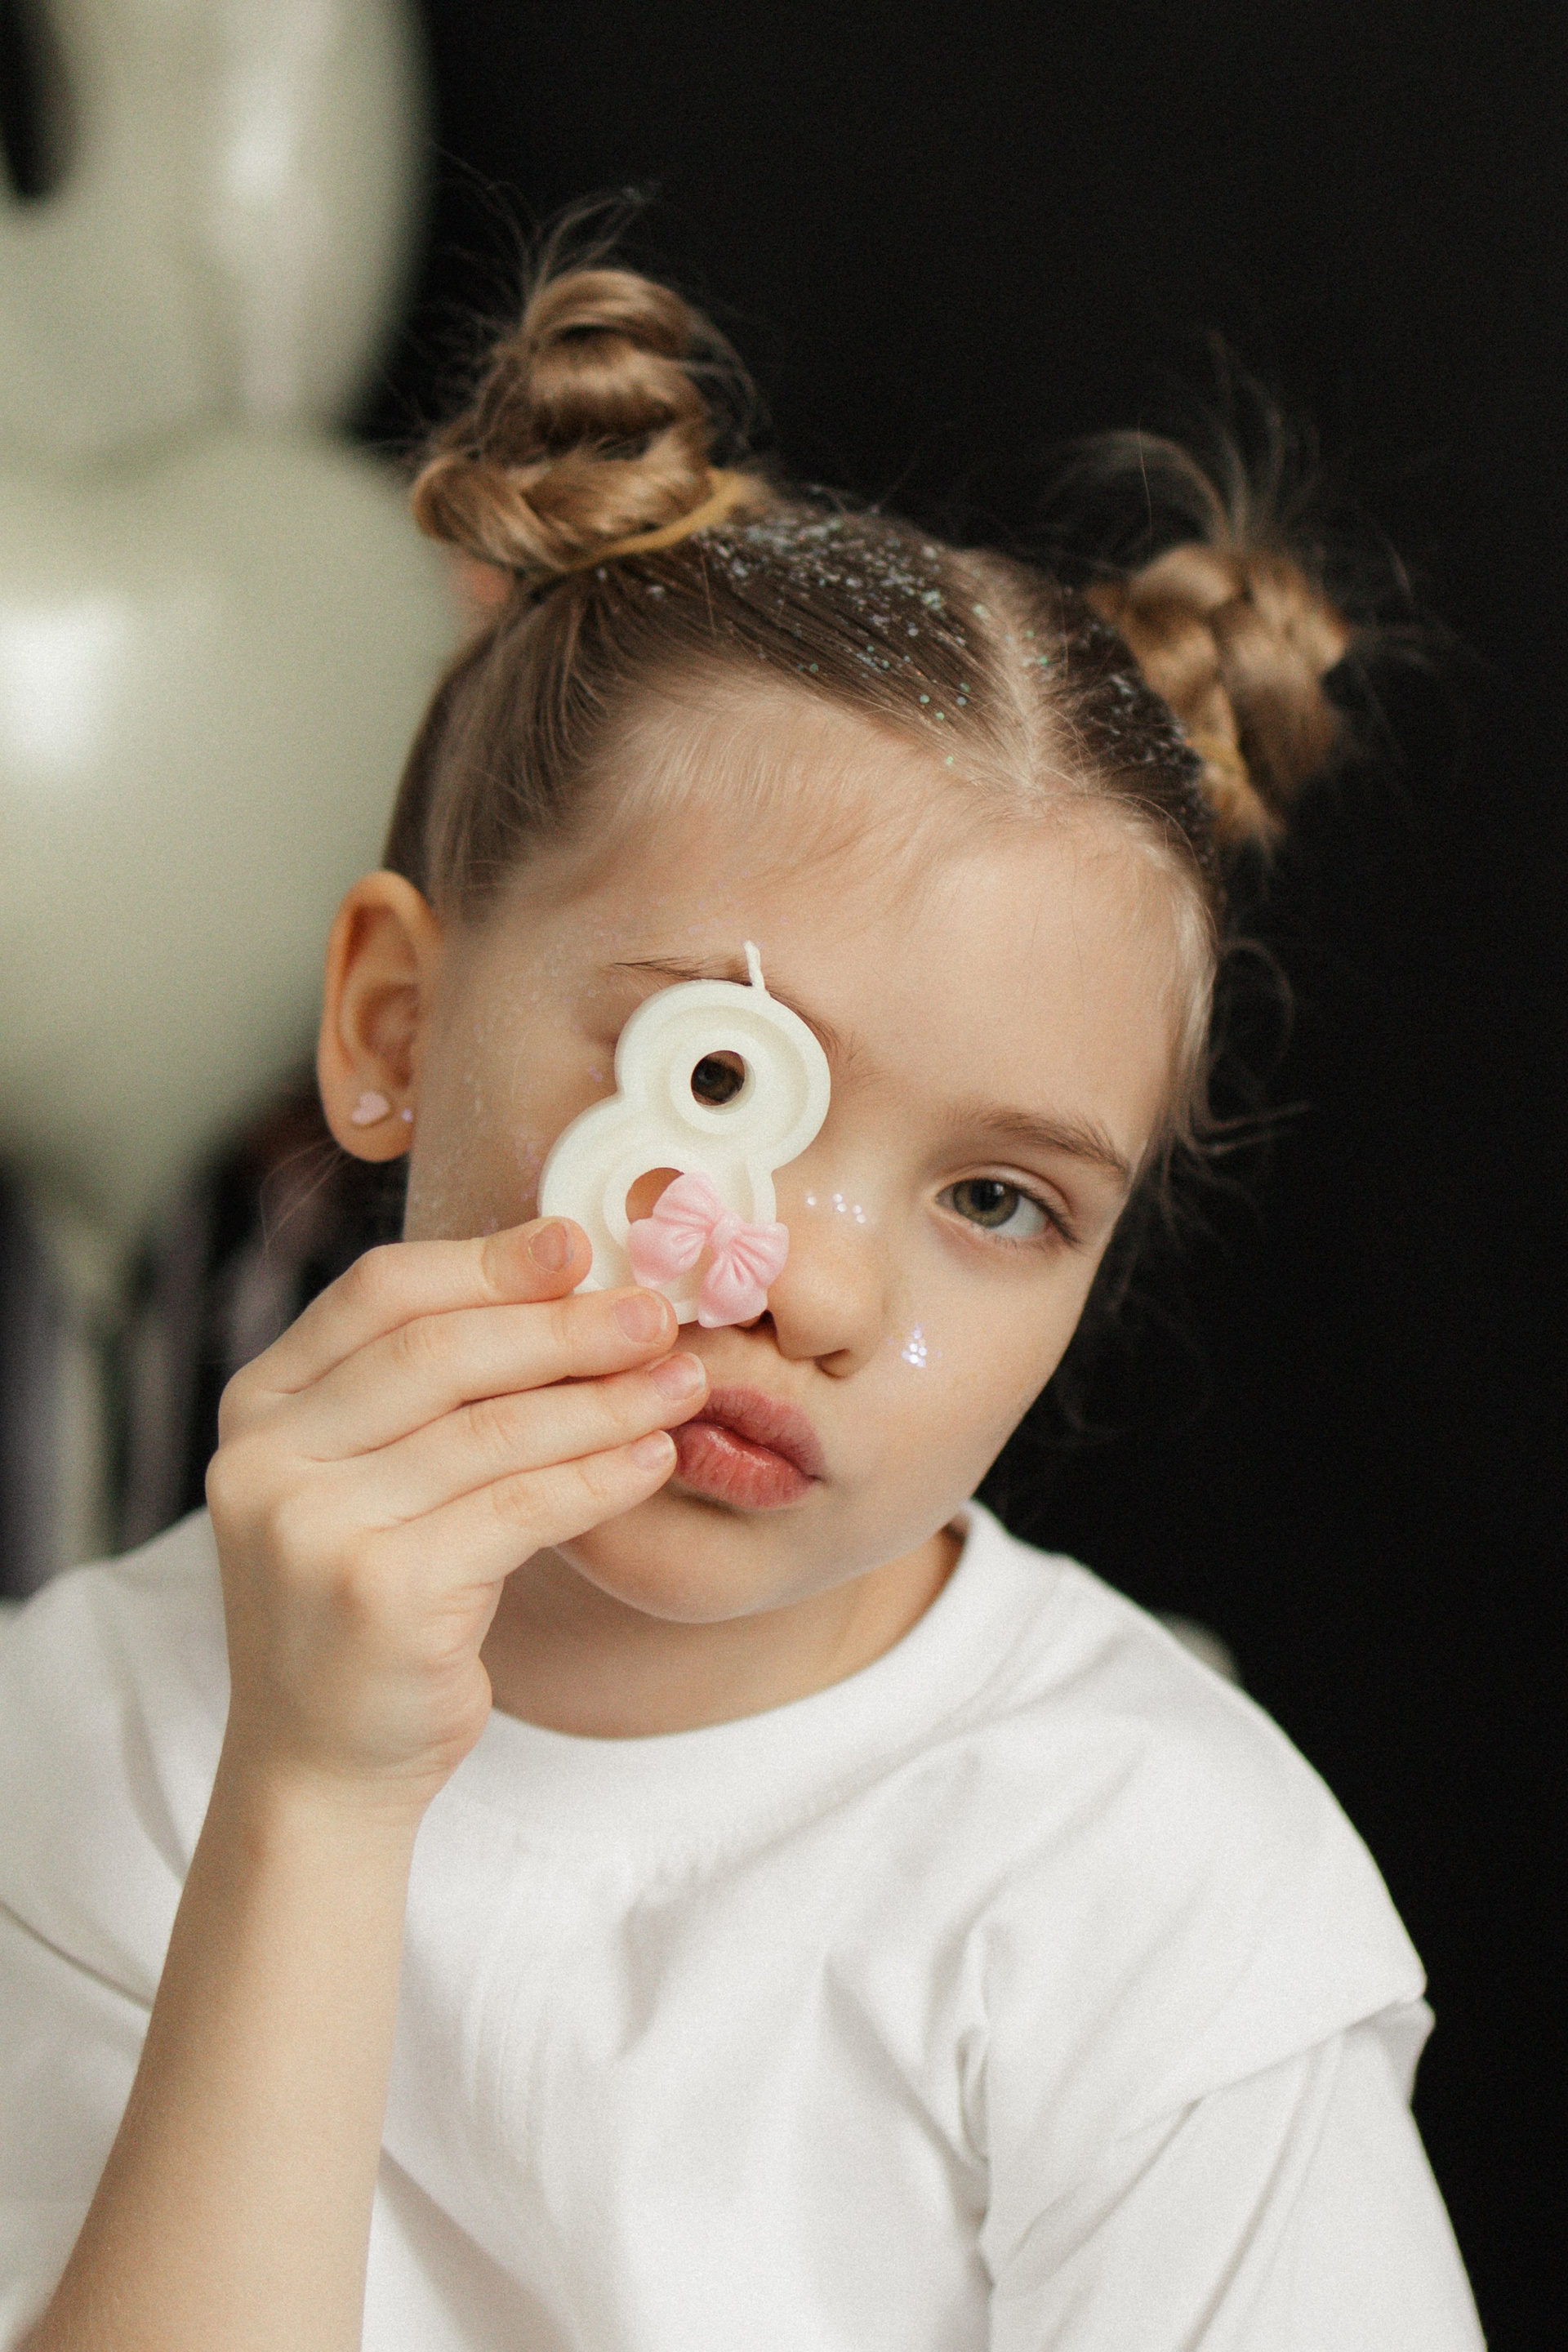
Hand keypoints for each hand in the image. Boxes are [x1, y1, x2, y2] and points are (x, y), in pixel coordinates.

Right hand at [206, 1219, 704, 1816]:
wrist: (323, 1763)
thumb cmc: (370, 1602)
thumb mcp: (372, 1479)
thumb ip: (431, 1392)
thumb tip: (571, 1282)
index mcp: (260, 1406)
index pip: (379, 1295)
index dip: (485, 1262)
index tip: (577, 1245)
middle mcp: (266, 1459)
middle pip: (441, 1353)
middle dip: (563, 1326)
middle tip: (655, 1313)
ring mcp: (314, 1528)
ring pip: (494, 1432)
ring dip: (604, 1402)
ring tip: (681, 1383)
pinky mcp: (380, 1593)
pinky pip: (521, 1510)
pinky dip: (599, 1478)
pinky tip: (653, 1460)